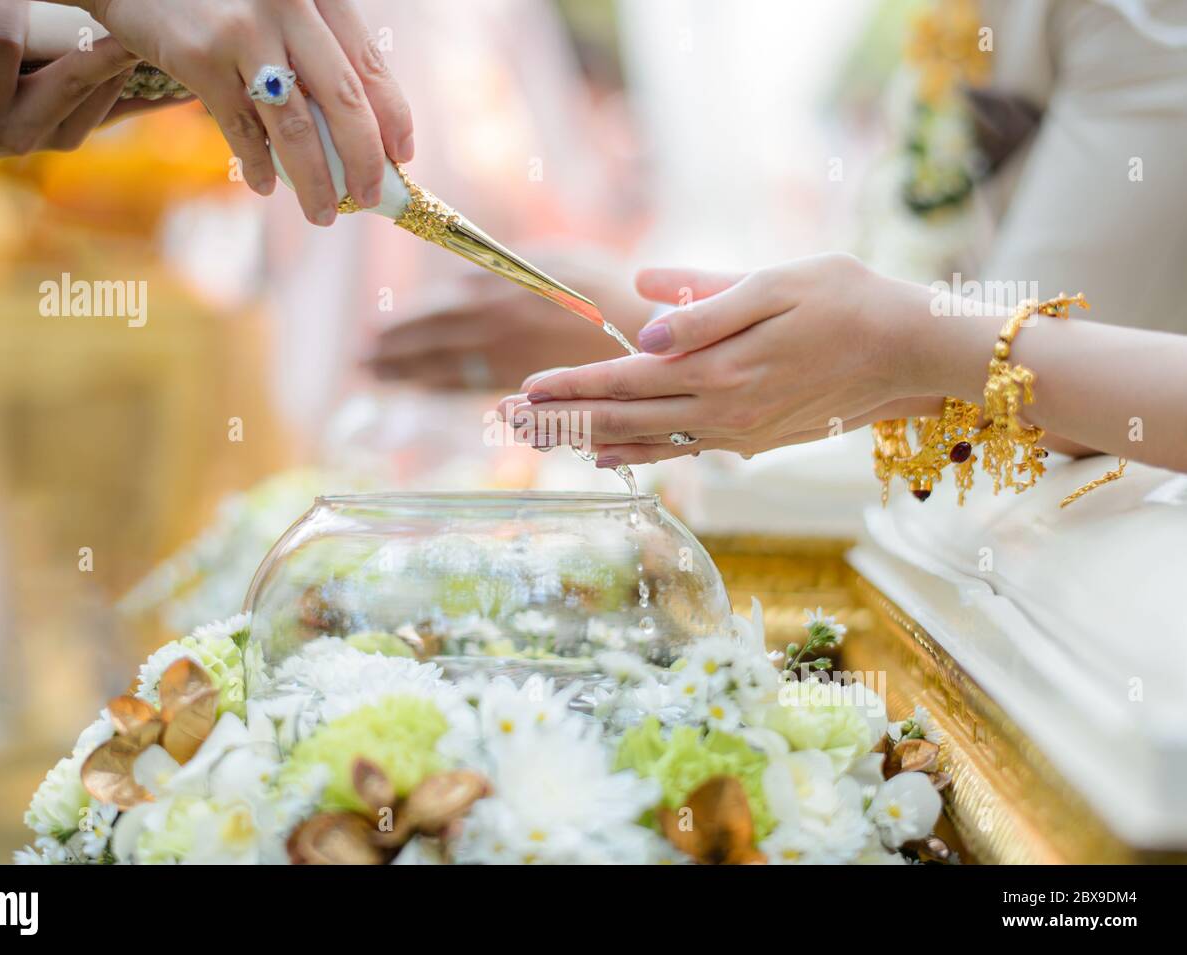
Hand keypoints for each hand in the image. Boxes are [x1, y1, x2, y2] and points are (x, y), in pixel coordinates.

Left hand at [0, 0, 143, 166]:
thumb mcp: (55, 114)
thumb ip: (113, 104)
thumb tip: (184, 95)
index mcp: (61, 135)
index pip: (106, 88)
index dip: (123, 53)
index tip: (140, 32)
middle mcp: (23, 136)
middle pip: (71, 76)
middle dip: (92, 36)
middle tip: (103, 8)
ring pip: (3, 46)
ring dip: (5, 9)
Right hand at [85, 0, 413, 224]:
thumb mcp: (279, 3)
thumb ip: (314, 46)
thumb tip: (356, 127)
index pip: (370, 65)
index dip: (392, 117)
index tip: (402, 156)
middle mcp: (289, 7)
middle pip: (343, 101)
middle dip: (362, 161)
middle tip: (367, 198)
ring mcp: (244, 32)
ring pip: (295, 126)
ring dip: (314, 182)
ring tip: (322, 214)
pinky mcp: (199, 58)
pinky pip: (241, 129)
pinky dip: (258, 166)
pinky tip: (266, 186)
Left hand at [366, 257, 652, 391]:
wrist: (646, 331)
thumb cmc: (606, 288)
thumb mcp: (556, 260)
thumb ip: (508, 267)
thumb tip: (467, 278)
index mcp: (503, 287)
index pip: (440, 307)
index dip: (406, 320)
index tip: (378, 328)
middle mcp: (497, 321)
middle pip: (432, 337)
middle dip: (394, 347)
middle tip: (362, 355)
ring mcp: (508, 354)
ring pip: (444, 364)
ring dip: (404, 370)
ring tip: (374, 372)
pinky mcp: (524, 380)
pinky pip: (471, 384)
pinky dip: (439, 387)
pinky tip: (419, 388)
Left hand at [498, 254, 939, 464]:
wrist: (911, 351)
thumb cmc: (849, 299)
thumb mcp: (777, 282)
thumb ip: (704, 303)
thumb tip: (641, 319)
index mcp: (721, 367)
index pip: (626, 379)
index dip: (572, 386)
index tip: (523, 391)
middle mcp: (722, 410)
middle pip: (623, 417)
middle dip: (561, 421)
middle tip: (505, 423)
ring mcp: (737, 433)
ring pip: (646, 442)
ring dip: (587, 442)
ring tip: (538, 443)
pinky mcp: (752, 440)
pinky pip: (680, 451)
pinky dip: (637, 454)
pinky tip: (608, 457)